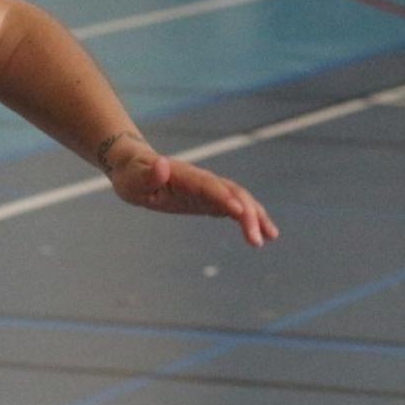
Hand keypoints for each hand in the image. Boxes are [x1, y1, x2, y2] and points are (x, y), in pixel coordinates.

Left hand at [101, 135, 279, 247]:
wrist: (136, 168)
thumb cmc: (132, 175)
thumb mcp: (133, 178)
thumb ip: (149, 174)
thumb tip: (162, 164)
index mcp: (185, 175)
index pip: (208, 186)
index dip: (223, 197)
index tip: (238, 213)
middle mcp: (202, 180)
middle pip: (231, 193)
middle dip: (248, 214)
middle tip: (258, 240)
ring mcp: (209, 189)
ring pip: (239, 199)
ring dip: (256, 216)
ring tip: (272, 236)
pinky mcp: (210, 198)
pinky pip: (234, 207)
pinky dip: (249, 218)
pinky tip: (262, 234)